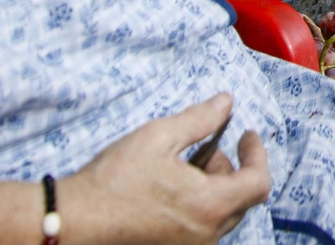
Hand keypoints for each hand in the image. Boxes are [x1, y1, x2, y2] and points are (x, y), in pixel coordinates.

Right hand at [60, 93, 270, 244]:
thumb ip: (200, 119)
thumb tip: (225, 103)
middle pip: (241, 199)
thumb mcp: (159, 136)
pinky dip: (199, 203)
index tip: (247, 135)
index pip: (259, 182)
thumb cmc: (115, 179)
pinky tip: (171, 186)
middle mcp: (205, 234)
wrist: (75, 219)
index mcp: (209, 205)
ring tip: (183, 166)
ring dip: (215, 186)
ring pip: (221, 214)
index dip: (257, 154)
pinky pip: (202, 226)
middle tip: (207, 148)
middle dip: (231, 168)